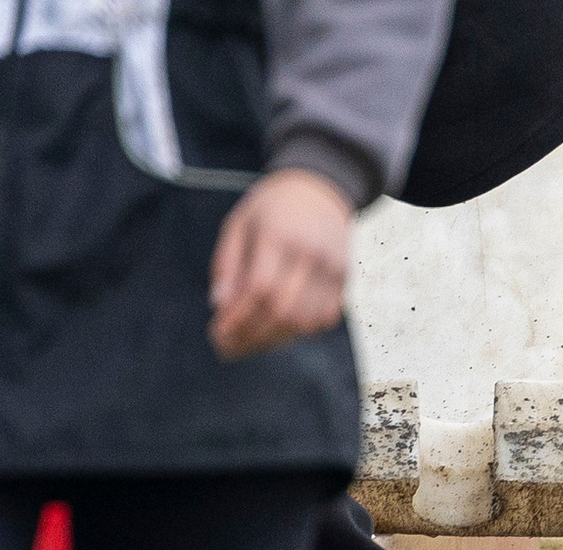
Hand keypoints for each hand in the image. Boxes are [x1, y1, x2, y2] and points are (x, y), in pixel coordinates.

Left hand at [208, 169, 352, 360]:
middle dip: (252, 335)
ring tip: (249, 343)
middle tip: (228, 347)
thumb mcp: (239, 223)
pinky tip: (277, 330)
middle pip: (283, 309)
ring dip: (274, 339)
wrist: (321, 190)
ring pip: (305, 320)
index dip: (238, 317)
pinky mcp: (345, 280)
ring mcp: (333, 269)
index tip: (217, 333)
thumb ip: (227, 263)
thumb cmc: (271, 208)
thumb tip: (219, 305)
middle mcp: (311, 253)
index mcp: (279, 234)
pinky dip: (299, 332)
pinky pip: (323, 319)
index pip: (260, 288)